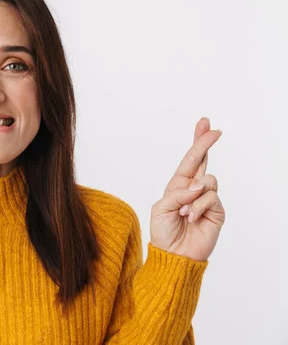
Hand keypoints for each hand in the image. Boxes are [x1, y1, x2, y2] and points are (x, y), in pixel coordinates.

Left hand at [149, 117, 225, 261]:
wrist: (174, 254)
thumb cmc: (163, 232)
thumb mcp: (162, 208)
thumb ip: (178, 193)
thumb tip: (198, 186)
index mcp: (178, 185)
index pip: (190, 160)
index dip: (198, 142)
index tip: (205, 124)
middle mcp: (193, 189)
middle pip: (204, 161)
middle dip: (206, 143)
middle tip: (214, 129)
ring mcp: (206, 199)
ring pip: (208, 181)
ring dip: (193, 196)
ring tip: (184, 212)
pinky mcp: (216, 211)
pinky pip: (211, 197)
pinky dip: (199, 207)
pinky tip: (192, 218)